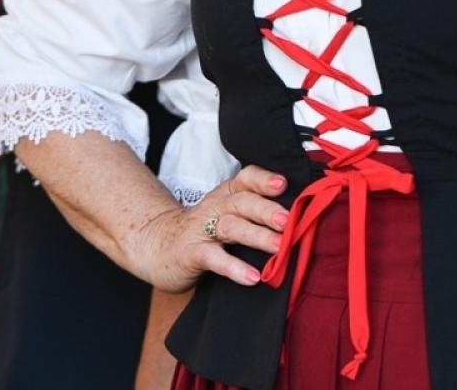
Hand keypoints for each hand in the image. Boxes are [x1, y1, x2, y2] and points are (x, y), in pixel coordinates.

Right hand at [128, 165, 289, 292]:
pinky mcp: (190, 253)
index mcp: (225, 196)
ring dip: (256, 235)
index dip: (263, 179)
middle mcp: (214, 208)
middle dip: (266, 209)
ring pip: (231, 227)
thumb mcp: (225, 216)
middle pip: (241, 202)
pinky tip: (253, 277)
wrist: (155, 246)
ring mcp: (201, 230)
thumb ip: (253, 214)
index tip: (284, 184)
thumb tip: (301, 219)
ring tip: (279, 247)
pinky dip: (233, 266)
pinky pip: (213, 258)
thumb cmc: (201, 232)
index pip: (244, 179)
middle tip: (289, 221)